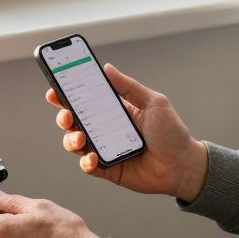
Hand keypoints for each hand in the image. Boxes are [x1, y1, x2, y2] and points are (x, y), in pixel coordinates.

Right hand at [47, 63, 207, 201]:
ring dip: (71, 139)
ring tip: (79, 138)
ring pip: (76, 143)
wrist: (183, 165)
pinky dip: (85, 161)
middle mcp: (106, 129)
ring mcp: (105, 149)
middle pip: (74, 121)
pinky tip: (92, 157)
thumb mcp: (153, 103)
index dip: (67, 94)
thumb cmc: (172, 133)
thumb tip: (107, 68)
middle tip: (66, 114)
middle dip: (64, 116)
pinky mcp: (107, 169)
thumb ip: (129, 87)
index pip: (86, 100)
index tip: (55, 89)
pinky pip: (88, 165)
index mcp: (115, 110)